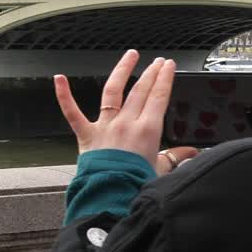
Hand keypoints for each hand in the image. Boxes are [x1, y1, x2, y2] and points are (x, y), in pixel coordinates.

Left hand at [55, 50, 197, 173]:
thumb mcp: (162, 169)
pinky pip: (72, 111)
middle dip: (150, 73)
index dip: (164, 78)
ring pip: (113, 91)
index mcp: (148, 130)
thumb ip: (176, 157)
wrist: (112, 195)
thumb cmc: (136, 184)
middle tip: (157, 62)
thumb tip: (192, 153)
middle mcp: (126, 123)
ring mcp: (105, 126)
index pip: (158, 96)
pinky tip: (59, 79)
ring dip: (123, 71)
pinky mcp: (86, 134)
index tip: (168, 66)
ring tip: (130, 56)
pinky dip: (64, 95)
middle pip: (140, 90)